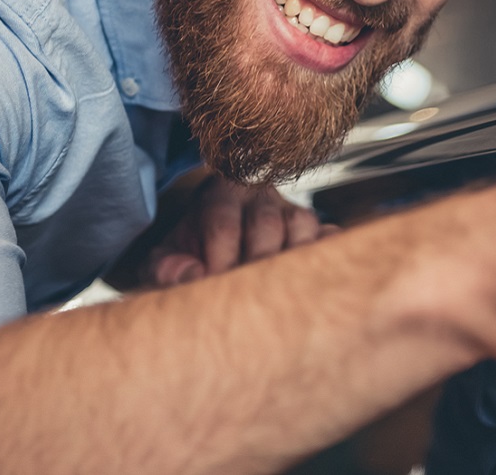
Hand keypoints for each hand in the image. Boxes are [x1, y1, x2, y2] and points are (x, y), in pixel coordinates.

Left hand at [142, 174, 335, 287]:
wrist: (214, 243)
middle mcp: (259, 196)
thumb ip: (166, 268)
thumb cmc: (191, 253)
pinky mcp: (317, 229)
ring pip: (302, 226)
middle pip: (265, 224)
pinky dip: (327, 255)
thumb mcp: (166, 257)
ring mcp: (292, 210)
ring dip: (292, 260)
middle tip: (247, 301)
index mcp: (219, 194)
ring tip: (279, 294)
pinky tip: (315, 283)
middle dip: (255, 264)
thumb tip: (193, 277)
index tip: (213, 288)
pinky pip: (330, 237)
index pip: (222, 222)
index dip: (218, 259)